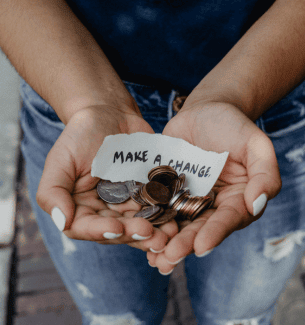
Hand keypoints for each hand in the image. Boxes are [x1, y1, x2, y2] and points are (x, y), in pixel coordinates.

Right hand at [36, 104, 177, 251]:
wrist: (111, 115)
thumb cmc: (81, 135)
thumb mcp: (61, 159)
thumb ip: (53, 191)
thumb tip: (62, 222)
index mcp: (80, 207)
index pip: (86, 227)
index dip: (101, 231)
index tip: (117, 227)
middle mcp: (104, 210)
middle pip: (117, 231)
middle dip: (133, 235)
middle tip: (150, 235)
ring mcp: (127, 203)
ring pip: (139, 224)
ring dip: (154, 232)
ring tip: (169, 234)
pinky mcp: (147, 194)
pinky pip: (156, 207)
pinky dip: (165, 215)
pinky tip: (176, 219)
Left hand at [146, 101, 281, 273]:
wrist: (205, 111)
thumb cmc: (233, 126)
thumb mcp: (256, 144)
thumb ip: (265, 173)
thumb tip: (256, 204)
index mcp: (237, 199)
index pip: (228, 219)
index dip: (215, 233)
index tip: (201, 246)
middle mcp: (212, 205)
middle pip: (200, 227)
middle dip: (185, 244)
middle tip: (169, 257)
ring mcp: (188, 198)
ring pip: (178, 223)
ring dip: (165, 241)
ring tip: (153, 257)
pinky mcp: (168, 189)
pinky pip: (159, 206)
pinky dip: (150, 220)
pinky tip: (138, 233)